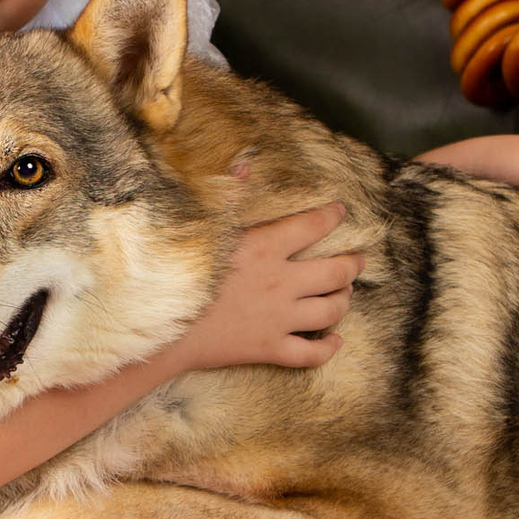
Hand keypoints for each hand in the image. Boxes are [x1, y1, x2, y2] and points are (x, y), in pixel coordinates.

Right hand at [164, 203, 357, 373]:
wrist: (161, 326)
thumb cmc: (178, 272)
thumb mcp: (203, 227)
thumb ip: (228, 195)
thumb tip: (244, 164)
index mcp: (265, 248)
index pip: (312, 226)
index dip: (332, 216)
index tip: (340, 212)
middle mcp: (281, 282)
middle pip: (335, 272)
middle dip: (352, 264)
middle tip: (357, 259)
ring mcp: (278, 318)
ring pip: (330, 311)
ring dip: (344, 300)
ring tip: (345, 293)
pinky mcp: (269, 348)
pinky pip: (310, 354)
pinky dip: (327, 349)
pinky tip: (335, 342)